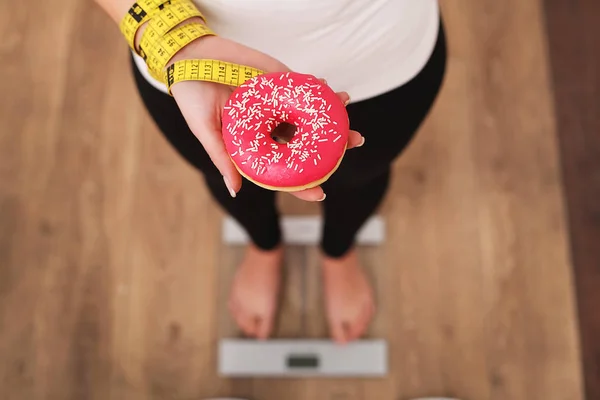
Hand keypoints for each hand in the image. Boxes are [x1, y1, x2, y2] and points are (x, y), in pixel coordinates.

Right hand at [167, 34, 363, 200]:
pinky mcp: (278, 80)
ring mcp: (277, 104)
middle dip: (331, 147)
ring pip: (310, 117)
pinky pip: (303, 88)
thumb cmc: (192, 97)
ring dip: (333, 119)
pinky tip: (336, 96)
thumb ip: (223, 157)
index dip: (301, 183)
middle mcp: (270, 127)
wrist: (190, 56)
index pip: (282, 169)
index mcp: (255, 144)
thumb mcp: (205, 130)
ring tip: (352, 122)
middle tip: (355, 143)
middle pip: (305, 143)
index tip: (321, 193)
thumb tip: (236, 190)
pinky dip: (320, 91)